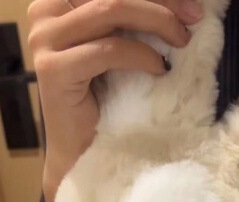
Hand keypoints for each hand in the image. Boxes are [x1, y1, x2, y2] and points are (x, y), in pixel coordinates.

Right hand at [27, 0, 203, 201]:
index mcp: (57, 0)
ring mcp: (44, 40)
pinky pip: (109, 50)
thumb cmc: (104, 98)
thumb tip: (182, 3)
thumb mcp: (119, 44)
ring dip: (156, 22)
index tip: (191, 5)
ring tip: (180, 41)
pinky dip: (141, 56)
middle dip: (161, 0)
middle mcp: (44, 12)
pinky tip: (160, 69)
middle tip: (194, 18)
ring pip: (111, 9)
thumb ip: (131, 17)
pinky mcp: (53, 70)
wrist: (82, 151)